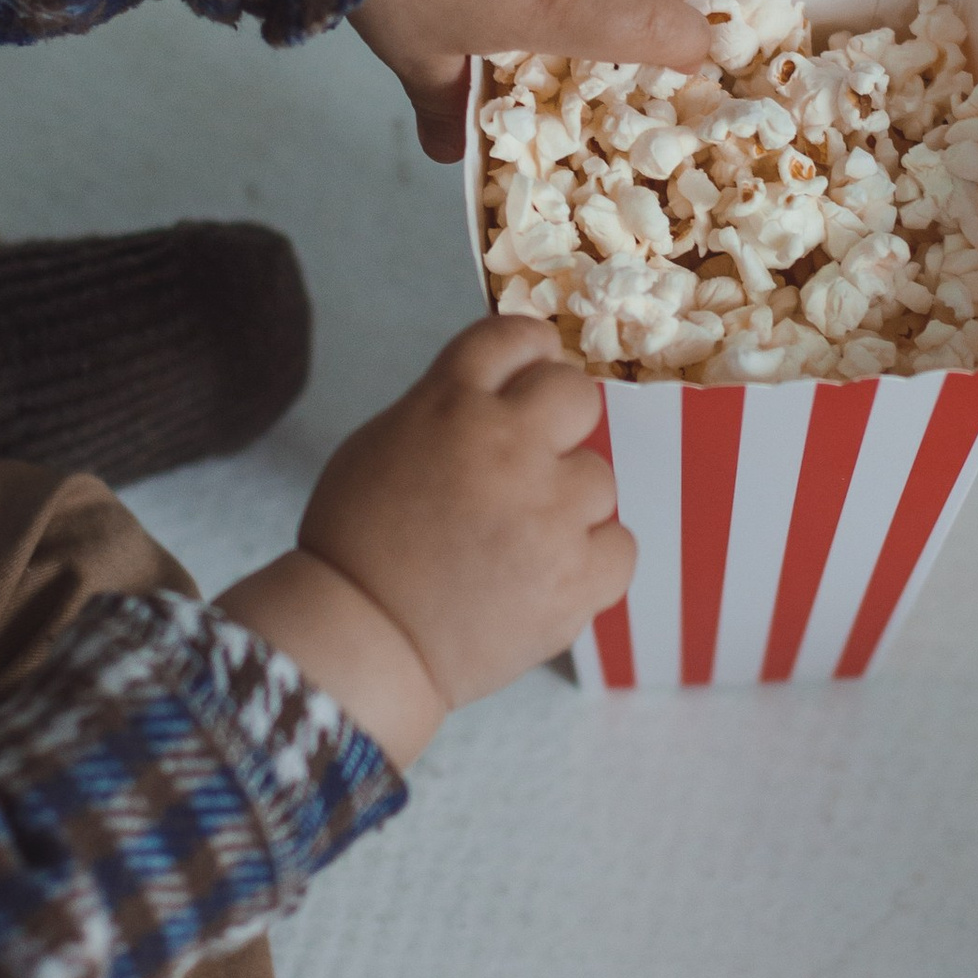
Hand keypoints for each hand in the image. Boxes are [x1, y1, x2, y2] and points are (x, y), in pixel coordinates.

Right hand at [216, 321, 630, 765]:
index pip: (518, 337)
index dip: (530, 355)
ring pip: (598, 478)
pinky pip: (620, 545)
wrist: (363, 640)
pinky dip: (590, 561)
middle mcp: (508, 445)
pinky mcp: (578, 576)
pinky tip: (545, 574)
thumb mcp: (384, 441)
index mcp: (450, 403)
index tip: (530, 378)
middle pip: (576, 394)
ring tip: (517, 542)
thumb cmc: (358, 544)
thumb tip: (504, 397)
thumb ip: (447, 407)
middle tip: (528, 466)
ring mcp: (549, 512)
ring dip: (566, 504)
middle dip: (557, 423)